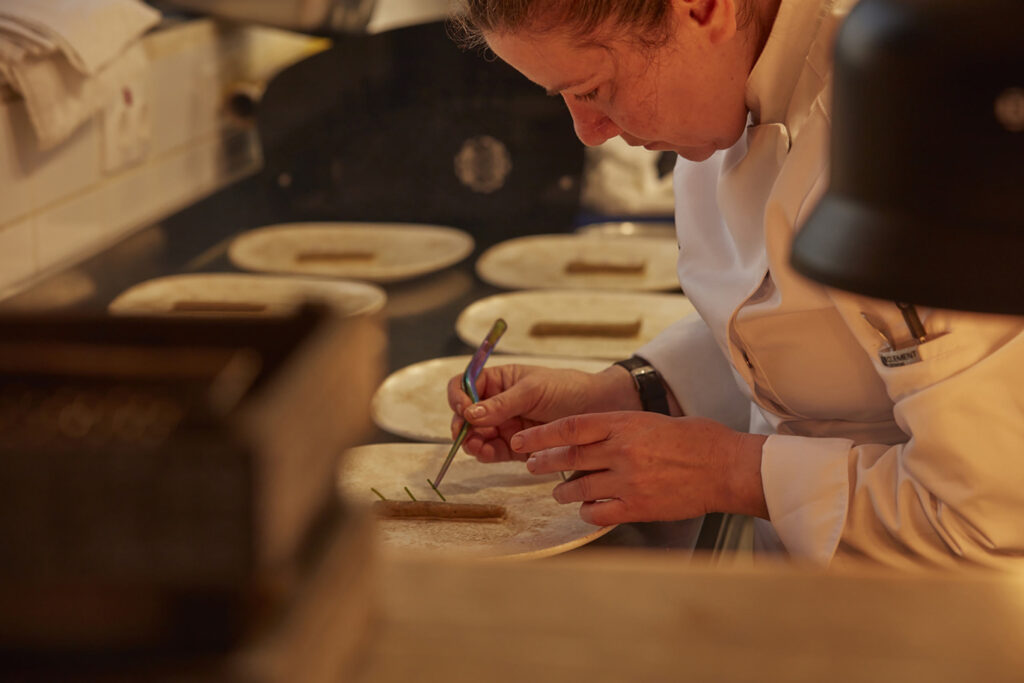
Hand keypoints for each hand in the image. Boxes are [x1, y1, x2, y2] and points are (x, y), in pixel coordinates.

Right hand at [447, 364, 638, 462]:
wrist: (598, 409)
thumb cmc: (567, 389)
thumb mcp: (533, 389)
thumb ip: (502, 403)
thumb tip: (470, 413)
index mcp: (498, 381)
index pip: (465, 385)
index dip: (458, 396)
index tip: (463, 408)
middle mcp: (497, 403)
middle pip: (466, 414)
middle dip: (462, 425)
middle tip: (466, 434)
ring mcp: (505, 426)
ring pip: (476, 436)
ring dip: (471, 442)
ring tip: (476, 447)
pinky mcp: (516, 447)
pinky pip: (493, 452)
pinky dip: (485, 454)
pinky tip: (486, 453)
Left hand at [510, 412, 767, 525]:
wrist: (726, 467)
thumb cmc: (696, 440)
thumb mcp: (651, 421)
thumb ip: (619, 429)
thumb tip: (590, 437)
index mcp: (623, 424)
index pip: (569, 428)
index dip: (540, 435)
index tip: (522, 440)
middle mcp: (621, 451)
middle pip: (567, 458)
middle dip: (542, 462)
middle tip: (529, 465)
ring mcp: (628, 481)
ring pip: (578, 488)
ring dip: (563, 491)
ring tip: (559, 492)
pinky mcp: (638, 507)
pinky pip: (598, 513)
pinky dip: (588, 512)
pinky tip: (588, 509)